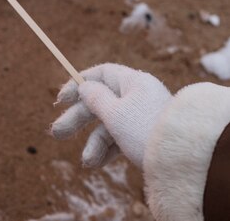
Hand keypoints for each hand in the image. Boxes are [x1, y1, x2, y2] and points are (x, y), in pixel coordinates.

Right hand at [51, 63, 171, 168]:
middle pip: (99, 102)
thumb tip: (84, 86)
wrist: (182, 160)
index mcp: (133, 82)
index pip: (101, 74)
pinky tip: (96, 164)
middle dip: (77, 120)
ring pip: (108, 125)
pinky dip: (107, 151)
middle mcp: (137, 97)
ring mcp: (141, 118)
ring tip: (86, 162)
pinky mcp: (144, 137)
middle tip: (56, 133)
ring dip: (93, 143)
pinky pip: (119, 139)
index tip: (61, 99)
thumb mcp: (114, 113)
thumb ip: (95, 98)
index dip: (79, 84)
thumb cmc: (145, 130)